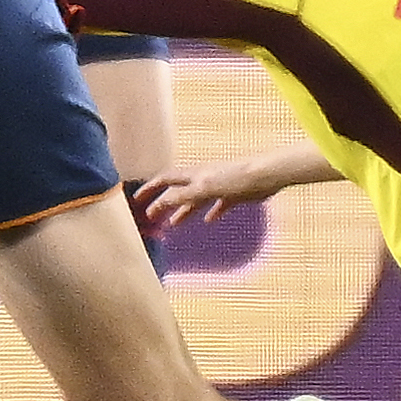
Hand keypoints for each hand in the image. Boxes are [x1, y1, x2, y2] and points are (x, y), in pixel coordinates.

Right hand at [134, 161, 282, 227]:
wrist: (264, 176)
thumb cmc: (234, 178)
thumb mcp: (203, 188)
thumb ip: (182, 195)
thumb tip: (160, 202)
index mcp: (193, 176)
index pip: (165, 180)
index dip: (150, 189)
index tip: (137, 200)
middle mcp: (202, 179)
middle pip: (177, 191)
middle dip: (163, 202)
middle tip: (151, 216)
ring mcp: (217, 187)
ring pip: (194, 200)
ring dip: (182, 211)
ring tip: (173, 224)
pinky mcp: (232, 195)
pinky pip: (217, 205)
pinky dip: (210, 212)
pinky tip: (209, 221)